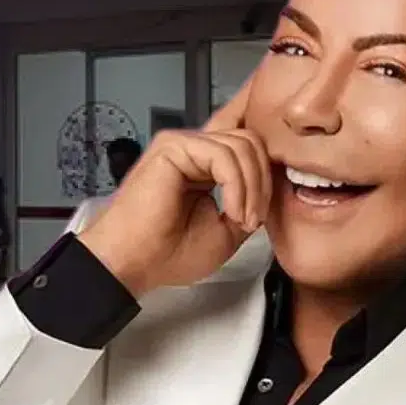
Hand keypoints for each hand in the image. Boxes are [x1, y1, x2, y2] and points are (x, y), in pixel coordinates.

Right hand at [78, 79, 270, 296]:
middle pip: (251, 141)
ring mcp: (181, 144)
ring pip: (242, 145)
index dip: (265, 176)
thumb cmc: (168, 253)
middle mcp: (192, 148)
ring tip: (242, 219)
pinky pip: (223, 155)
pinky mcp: (173, 147)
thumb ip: (248, 202)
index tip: (261, 216)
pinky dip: (237, 186)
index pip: (248, 149)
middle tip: (254, 220)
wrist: (134, 263)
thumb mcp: (227, 230)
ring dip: (252, 188)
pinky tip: (231, 212)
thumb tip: (271, 190)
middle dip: (263, 182)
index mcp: (203, 166)